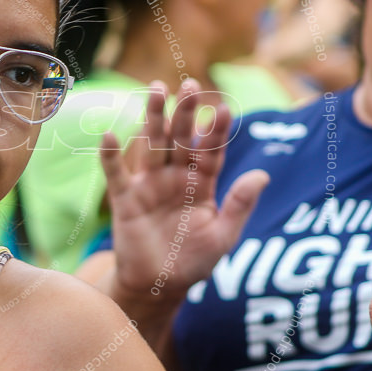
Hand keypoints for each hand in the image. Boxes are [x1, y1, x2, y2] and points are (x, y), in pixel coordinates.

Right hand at [100, 80, 269, 300]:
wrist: (159, 285)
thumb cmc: (194, 262)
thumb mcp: (223, 236)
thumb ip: (240, 205)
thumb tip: (263, 175)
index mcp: (202, 184)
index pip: (211, 151)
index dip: (217, 131)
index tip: (224, 108)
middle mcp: (175, 177)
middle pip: (180, 138)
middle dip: (185, 112)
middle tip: (191, 85)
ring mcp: (149, 185)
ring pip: (151, 145)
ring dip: (153, 118)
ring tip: (156, 89)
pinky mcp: (125, 198)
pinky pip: (116, 173)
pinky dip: (110, 155)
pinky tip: (108, 135)